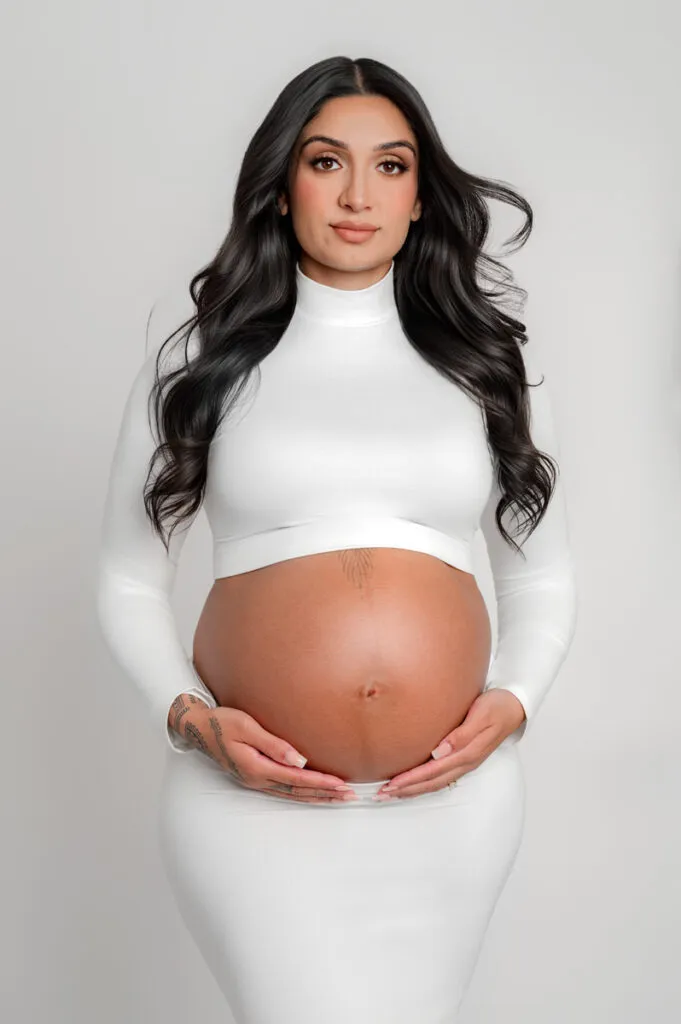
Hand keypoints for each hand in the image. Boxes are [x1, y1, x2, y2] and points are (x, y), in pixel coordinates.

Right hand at [175, 701, 357, 803]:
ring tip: (338, 797)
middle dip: (325, 794)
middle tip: (350, 796)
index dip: (321, 783)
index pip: (297, 779)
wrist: (197, 728)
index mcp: (256, 768)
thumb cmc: (221, 723)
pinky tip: (312, 792)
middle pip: (298, 792)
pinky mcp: (254, 776)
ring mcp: (255, 780)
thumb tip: (300, 761)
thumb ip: (273, 745)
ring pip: (292, 794)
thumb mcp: (246, 727)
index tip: (342, 785)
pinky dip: (302, 792)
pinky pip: (284, 789)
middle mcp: (257, 779)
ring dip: (316, 796)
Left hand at [375, 689, 525, 799]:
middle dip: (406, 790)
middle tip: (382, 795)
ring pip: (435, 782)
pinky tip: (412, 783)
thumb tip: (439, 752)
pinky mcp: (464, 757)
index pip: (433, 771)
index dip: (411, 779)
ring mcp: (465, 762)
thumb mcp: (481, 716)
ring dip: (413, 789)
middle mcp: (465, 762)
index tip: (390, 784)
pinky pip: (440, 775)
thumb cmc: (497, 706)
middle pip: (431, 782)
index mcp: (468, 753)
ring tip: (391, 793)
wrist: (514, 706)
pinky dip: (423, 782)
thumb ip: (461, 734)